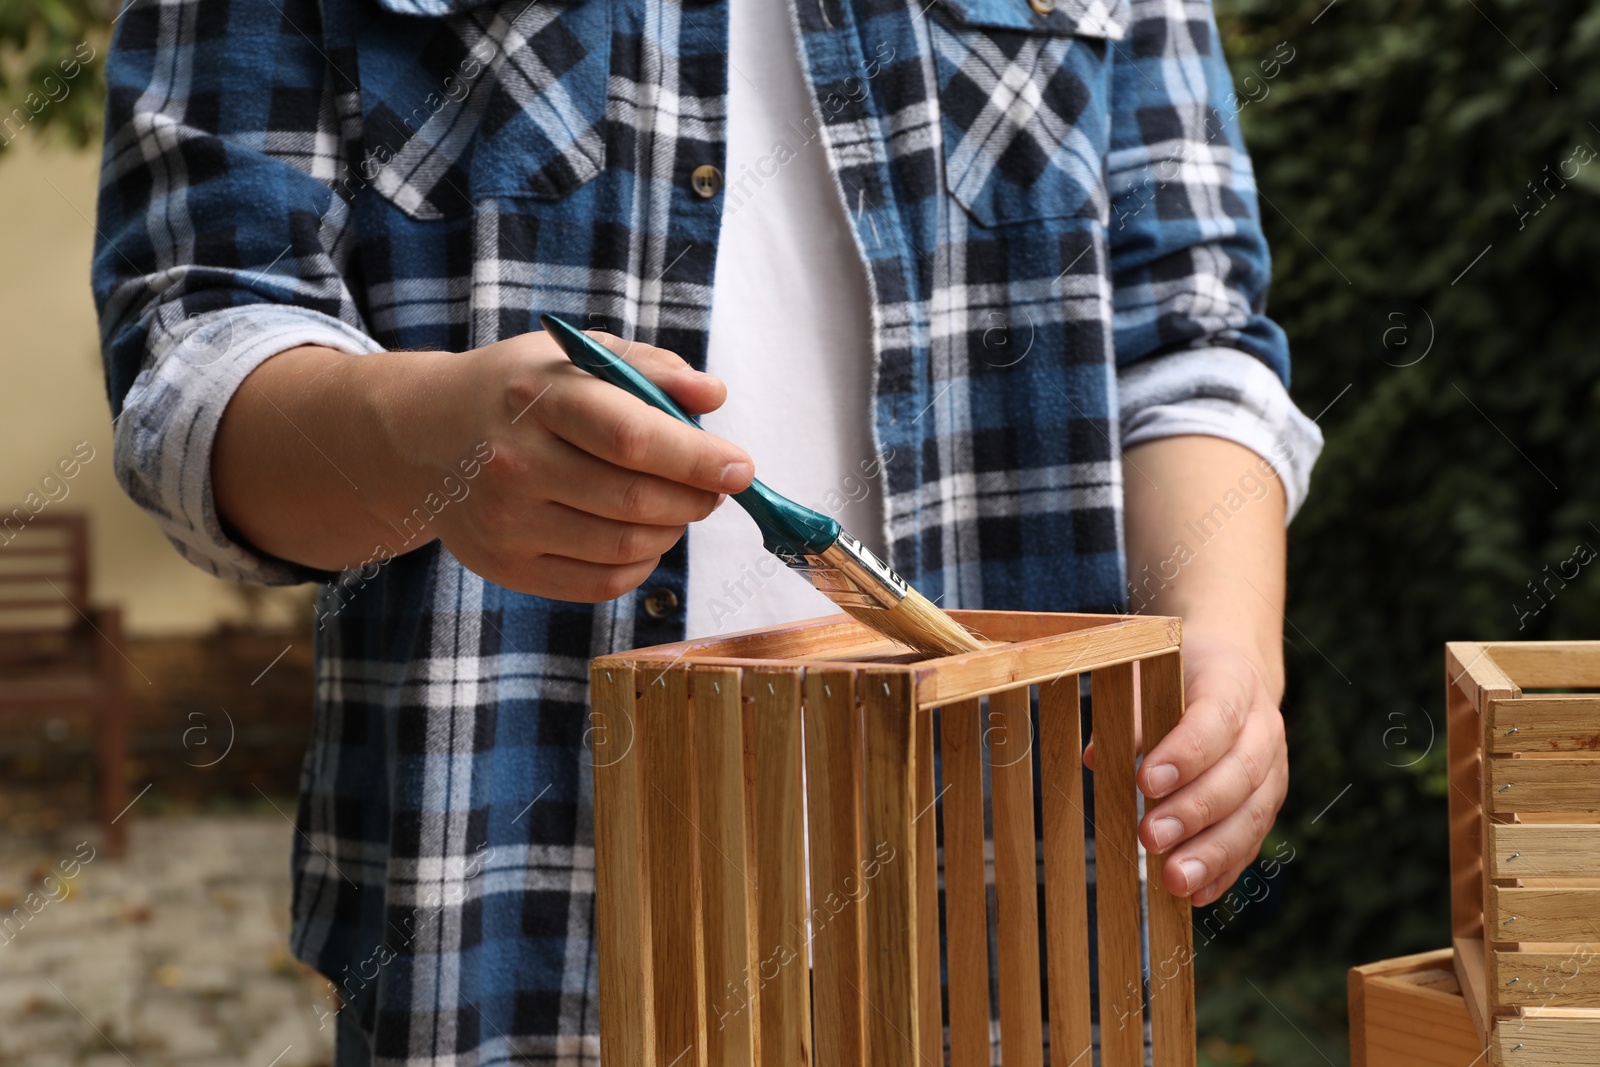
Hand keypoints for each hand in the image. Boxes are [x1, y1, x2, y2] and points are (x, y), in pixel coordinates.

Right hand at [379, 330, 753, 601]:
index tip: (740, 468)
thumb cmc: (519, 391)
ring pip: (624, 547)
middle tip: (714, 486)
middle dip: (695, 498)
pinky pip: (600, 583)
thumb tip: (712, 396)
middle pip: (635, 500)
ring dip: (672, 530)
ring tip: (677, 505)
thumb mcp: (575, 357)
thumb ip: (649, 369)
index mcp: (536, 399)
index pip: (632, 438)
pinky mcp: (506, 566)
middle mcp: (514, 464)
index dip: (697, 458)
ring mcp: (506, 522)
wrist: (424, 437)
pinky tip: (643, 535)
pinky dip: (641, 564)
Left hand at [1085, 634, 1286, 905]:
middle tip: (1150, 837)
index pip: (1216, 717)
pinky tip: (1196, 893)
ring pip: (1253, 814)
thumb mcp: (1149, 672)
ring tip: (1174, 880)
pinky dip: (1225, 869)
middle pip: (1240, 773)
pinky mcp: (1268, 801)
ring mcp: (1274, 767)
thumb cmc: (1176, 673)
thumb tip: (1095, 758)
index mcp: (1234, 681)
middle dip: (1194, 811)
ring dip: (1213, 852)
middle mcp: (1264, 726)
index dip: (1185, 753)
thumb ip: (1125, 712)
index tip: (1144, 782)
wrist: (1230, 672)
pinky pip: (1253, 840)